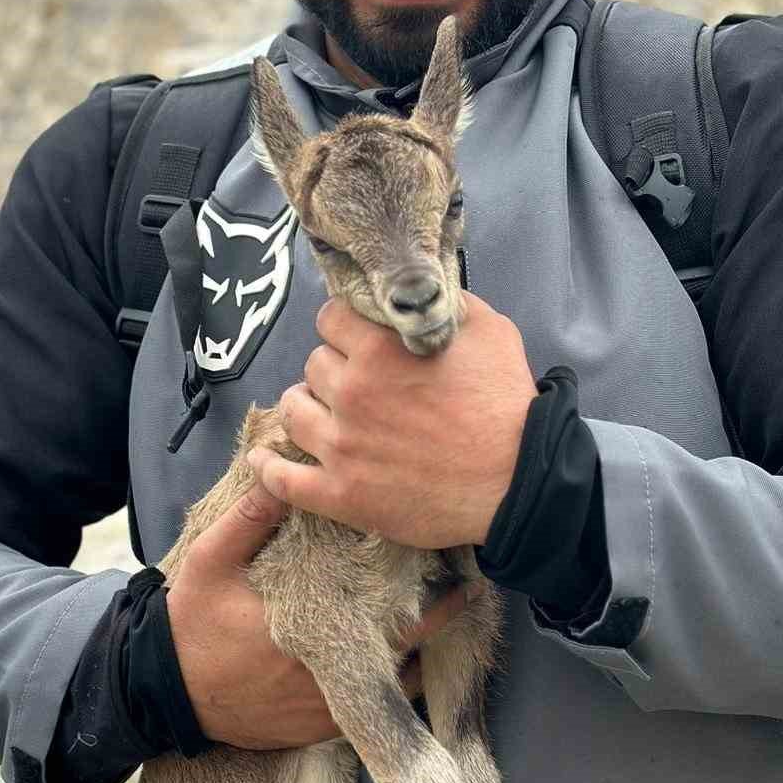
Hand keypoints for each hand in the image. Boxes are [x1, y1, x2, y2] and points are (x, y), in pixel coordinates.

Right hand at [165, 477, 470, 748]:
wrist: (163, 693)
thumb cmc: (190, 622)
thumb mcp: (210, 562)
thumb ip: (249, 519)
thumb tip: (283, 475)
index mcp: (310, 630)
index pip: (391, 618)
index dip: (431, 599)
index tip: (454, 573)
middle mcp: (327, 677)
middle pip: (407, 653)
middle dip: (436, 623)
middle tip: (461, 593)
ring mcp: (326, 710)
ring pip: (395, 686)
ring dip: (415, 656)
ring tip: (436, 622)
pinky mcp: (319, 731)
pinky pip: (373, 712)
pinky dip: (390, 685)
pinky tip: (399, 658)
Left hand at [254, 294, 535, 547]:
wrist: (518, 482)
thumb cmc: (506, 405)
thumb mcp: (490, 331)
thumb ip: (446, 303)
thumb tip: (424, 288)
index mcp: (380, 349)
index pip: (329, 319)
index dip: (344, 327)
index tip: (357, 339)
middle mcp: (352, 392)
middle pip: (312, 364)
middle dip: (332, 369)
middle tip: (357, 383)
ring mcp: (341, 446)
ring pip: (292, 410)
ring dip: (304, 407)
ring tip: (322, 413)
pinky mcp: (341, 494)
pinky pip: (283, 480)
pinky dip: (268, 468)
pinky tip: (265, 460)